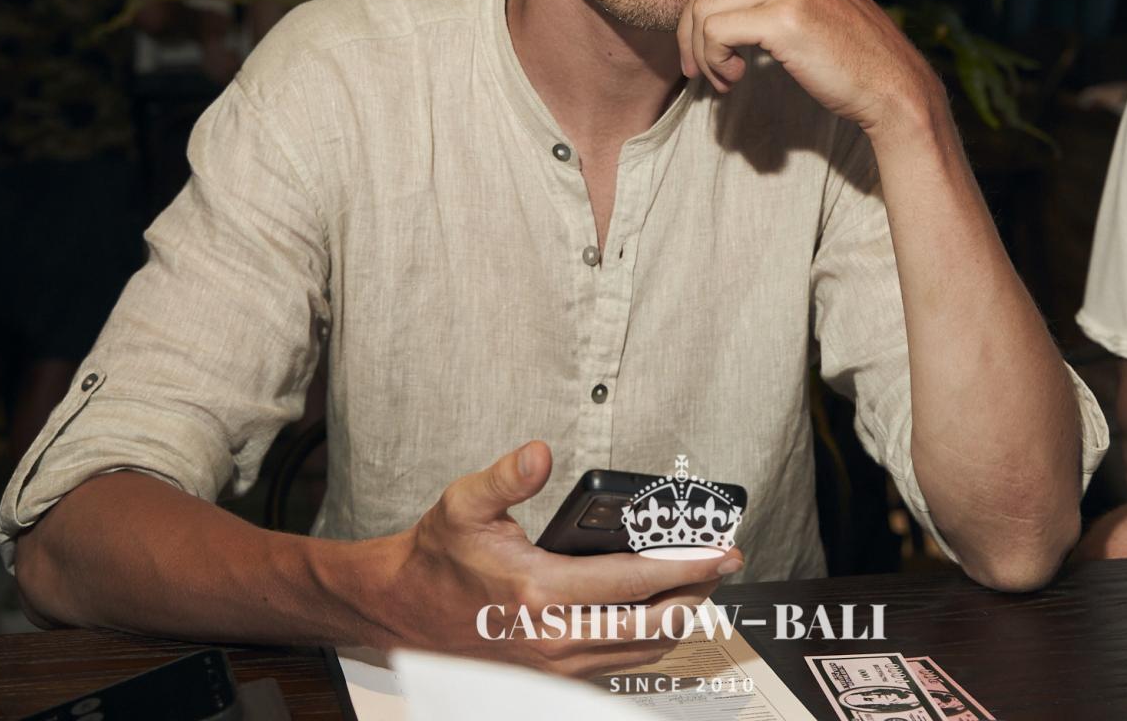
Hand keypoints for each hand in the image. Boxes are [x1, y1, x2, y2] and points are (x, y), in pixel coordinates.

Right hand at [386, 441, 741, 676]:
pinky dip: (650, 640)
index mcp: (539, 592)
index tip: (721, 550)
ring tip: (701, 584)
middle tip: (721, 564)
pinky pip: (620, 664)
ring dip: (679, 619)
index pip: (633, 581)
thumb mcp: (464, 503)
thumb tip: (540, 453)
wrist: (404, 610)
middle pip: (653, 625)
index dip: (685, 564)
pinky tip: (661, 612)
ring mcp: (556, 662)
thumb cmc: (439, 556)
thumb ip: (507, 476)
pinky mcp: (555, 674)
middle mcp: (553, 636)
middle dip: (697, 594)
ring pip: (642, 651)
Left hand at [614, 0, 937, 133]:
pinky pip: (715, 32)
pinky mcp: (785, 12)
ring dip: (702, 54)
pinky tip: (732, 78)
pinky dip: (714, 62)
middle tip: (700, 71)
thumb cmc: (837, 49)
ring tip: (722, 77)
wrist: (888, 82)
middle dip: (688, 34)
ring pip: (702, 10)